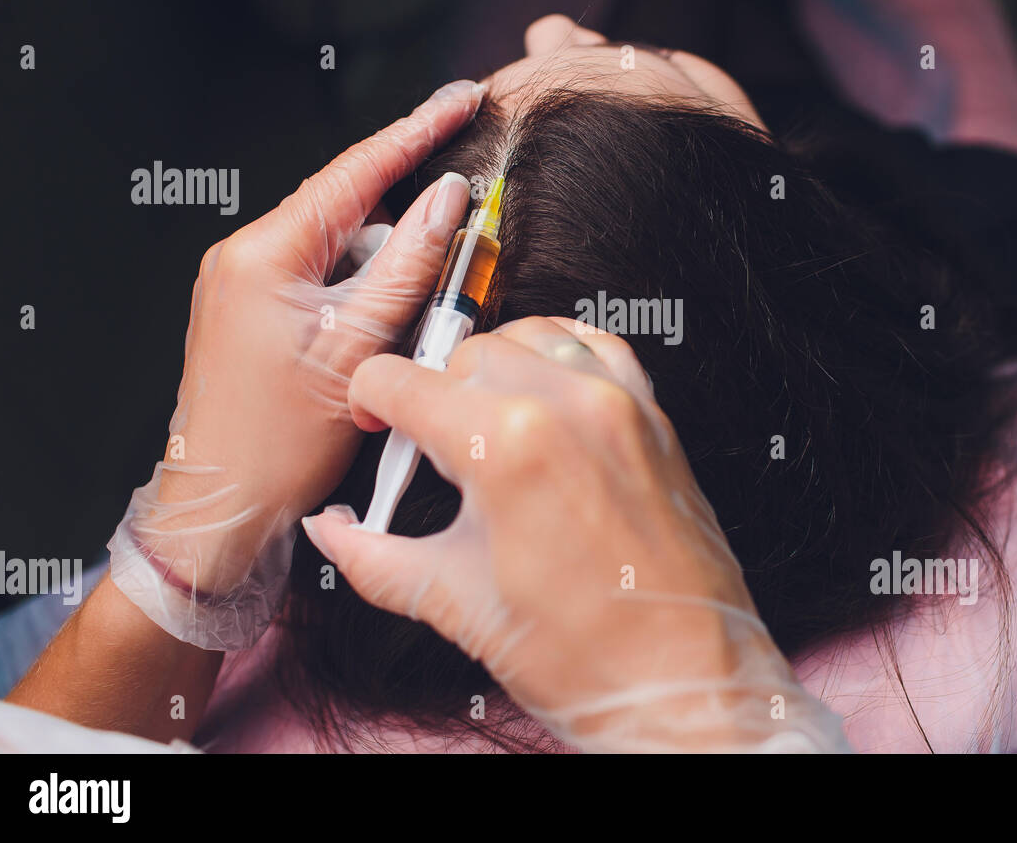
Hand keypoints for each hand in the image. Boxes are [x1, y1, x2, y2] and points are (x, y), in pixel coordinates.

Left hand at [108, 80, 481, 649]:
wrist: (222, 507)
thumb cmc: (279, 444)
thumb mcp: (360, 349)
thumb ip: (408, 265)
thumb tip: (448, 198)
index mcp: (263, 256)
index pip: (354, 173)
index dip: (417, 131)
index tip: (462, 98)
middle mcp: (245, 258)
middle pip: (348, 208)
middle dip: (409, 213)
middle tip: (469, 212)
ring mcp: (244, 284)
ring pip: (340, 248)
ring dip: (388, 266)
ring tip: (417, 317)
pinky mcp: (253, 310)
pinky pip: (322, 278)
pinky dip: (363, 290)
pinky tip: (386, 326)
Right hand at [303, 317, 847, 751]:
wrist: (681, 680)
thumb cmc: (586, 654)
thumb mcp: (456, 603)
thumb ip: (375, 556)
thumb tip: (335, 531)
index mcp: (506, 445)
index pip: (403, 381)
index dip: (369, 400)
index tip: (374, 421)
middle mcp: (567, 406)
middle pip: (465, 354)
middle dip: (434, 394)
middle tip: (430, 450)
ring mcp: (619, 405)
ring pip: (531, 336)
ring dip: (496, 367)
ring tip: (487, 425)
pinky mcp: (653, 418)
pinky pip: (597, 348)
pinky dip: (562, 357)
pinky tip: (545, 399)